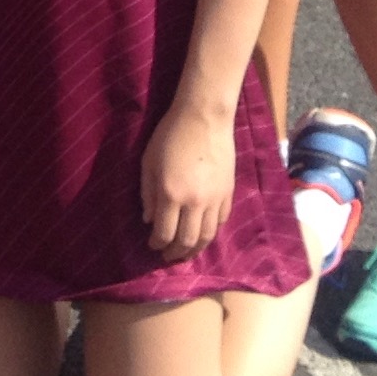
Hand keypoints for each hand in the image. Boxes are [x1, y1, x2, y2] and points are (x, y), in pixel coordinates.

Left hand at [139, 97, 234, 259]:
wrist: (204, 118)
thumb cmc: (169, 136)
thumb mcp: (148, 162)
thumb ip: (147, 193)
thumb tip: (149, 220)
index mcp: (171, 194)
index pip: (164, 232)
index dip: (157, 244)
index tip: (152, 246)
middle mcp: (194, 202)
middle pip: (187, 240)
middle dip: (175, 253)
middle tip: (167, 257)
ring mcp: (215, 200)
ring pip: (207, 237)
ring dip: (195, 249)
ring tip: (185, 253)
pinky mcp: (229, 194)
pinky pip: (221, 222)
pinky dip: (211, 233)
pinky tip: (203, 235)